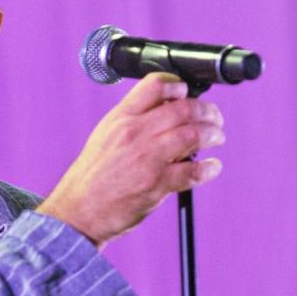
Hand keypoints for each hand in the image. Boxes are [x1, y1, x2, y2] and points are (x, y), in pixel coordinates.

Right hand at [37, 72, 223, 247]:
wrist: (80, 209)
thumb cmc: (94, 174)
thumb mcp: (107, 134)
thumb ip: (134, 118)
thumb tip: (167, 107)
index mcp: (121, 118)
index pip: (155, 85)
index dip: (179, 86)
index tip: (188, 94)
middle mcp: (135, 133)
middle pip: (184, 109)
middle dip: (208, 112)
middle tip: (215, 119)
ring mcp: (147, 158)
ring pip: (193, 135)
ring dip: (213, 135)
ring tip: (217, 138)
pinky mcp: (156, 184)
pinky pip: (193, 171)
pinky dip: (209, 168)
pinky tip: (212, 167)